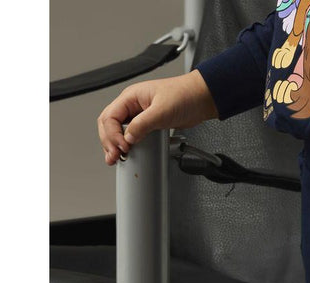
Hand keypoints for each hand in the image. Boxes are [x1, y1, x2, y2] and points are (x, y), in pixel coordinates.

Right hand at [97, 70, 218, 165]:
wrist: (201, 99)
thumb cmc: (184, 96)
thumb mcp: (162, 111)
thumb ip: (143, 125)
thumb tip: (129, 138)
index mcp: (130, 97)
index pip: (110, 117)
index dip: (112, 135)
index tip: (123, 148)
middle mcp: (132, 105)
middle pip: (109, 124)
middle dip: (109, 142)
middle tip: (113, 158)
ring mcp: (139, 115)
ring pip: (118, 131)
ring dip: (115, 145)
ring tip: (116, 159)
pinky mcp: (149, 124)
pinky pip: (132, 135)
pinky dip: (128, 145)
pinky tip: (128, 153)